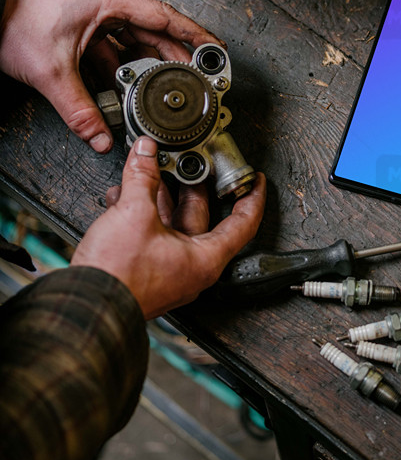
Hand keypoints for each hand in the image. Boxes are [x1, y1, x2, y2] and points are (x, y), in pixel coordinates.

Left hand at [0, 0, 217, 152]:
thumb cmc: (12, 20)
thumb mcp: (52, 71)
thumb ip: (80, 110)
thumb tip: (100, 136)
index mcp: (107, 1)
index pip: (165, 17)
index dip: (194, 35)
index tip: (214, 48)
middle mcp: (104, 4)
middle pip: (153, 31)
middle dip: (174, 57)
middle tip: (192, 79)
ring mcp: (93, 14)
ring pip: (132, 41)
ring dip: (144, 64)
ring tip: (160, 87)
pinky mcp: (81, 26)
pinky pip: (111, 47)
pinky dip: (120, 67)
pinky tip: (123, 87)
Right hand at [72, 136, 265, 317]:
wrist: (86, 306)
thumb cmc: (117, 278)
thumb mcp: (134, 214)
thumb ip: (142, 178)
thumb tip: (146, 153)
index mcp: (205, 259)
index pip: (243, 224)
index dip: (252, 198)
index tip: (255, 180)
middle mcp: (192, 268)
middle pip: (201, 217)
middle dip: (190, 186)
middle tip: (186, 163)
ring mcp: (169, 271)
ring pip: (172, 224)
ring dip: (159, 198)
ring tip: (149, 173)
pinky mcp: (147, 271)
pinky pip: (152, 236)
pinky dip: (141, 214)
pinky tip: (124, 196)